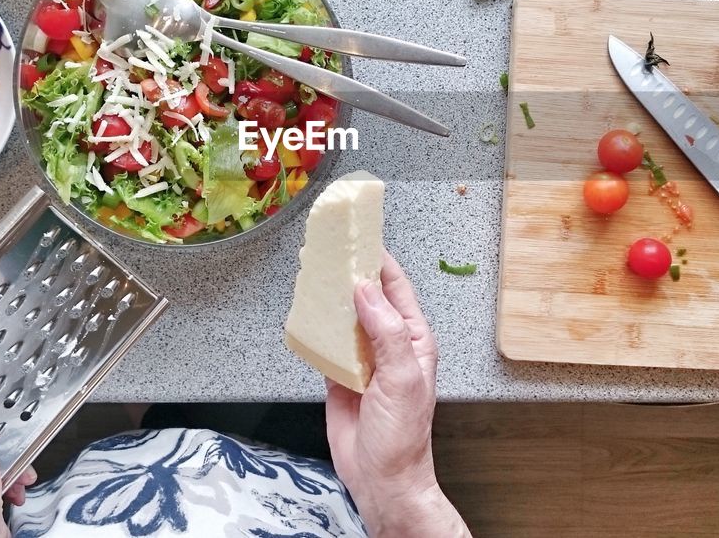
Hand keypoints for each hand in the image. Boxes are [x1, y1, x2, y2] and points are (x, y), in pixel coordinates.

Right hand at [325, 251, 469, 536]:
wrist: (380, 479)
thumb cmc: (403, 437)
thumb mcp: (402, 378)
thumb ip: (387, 332)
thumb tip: (366, 292)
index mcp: (413, 340)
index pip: (396, 289)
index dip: (379, 263)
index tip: (362, 240)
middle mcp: (388, 345)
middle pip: (366, 299)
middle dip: (349, 275)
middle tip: (330, 252)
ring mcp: (363, 359)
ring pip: (344, 319)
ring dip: (329, 301)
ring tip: (313, 276)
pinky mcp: (339, 376)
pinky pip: (326, 345)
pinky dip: (315, 330)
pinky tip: (305, 316)